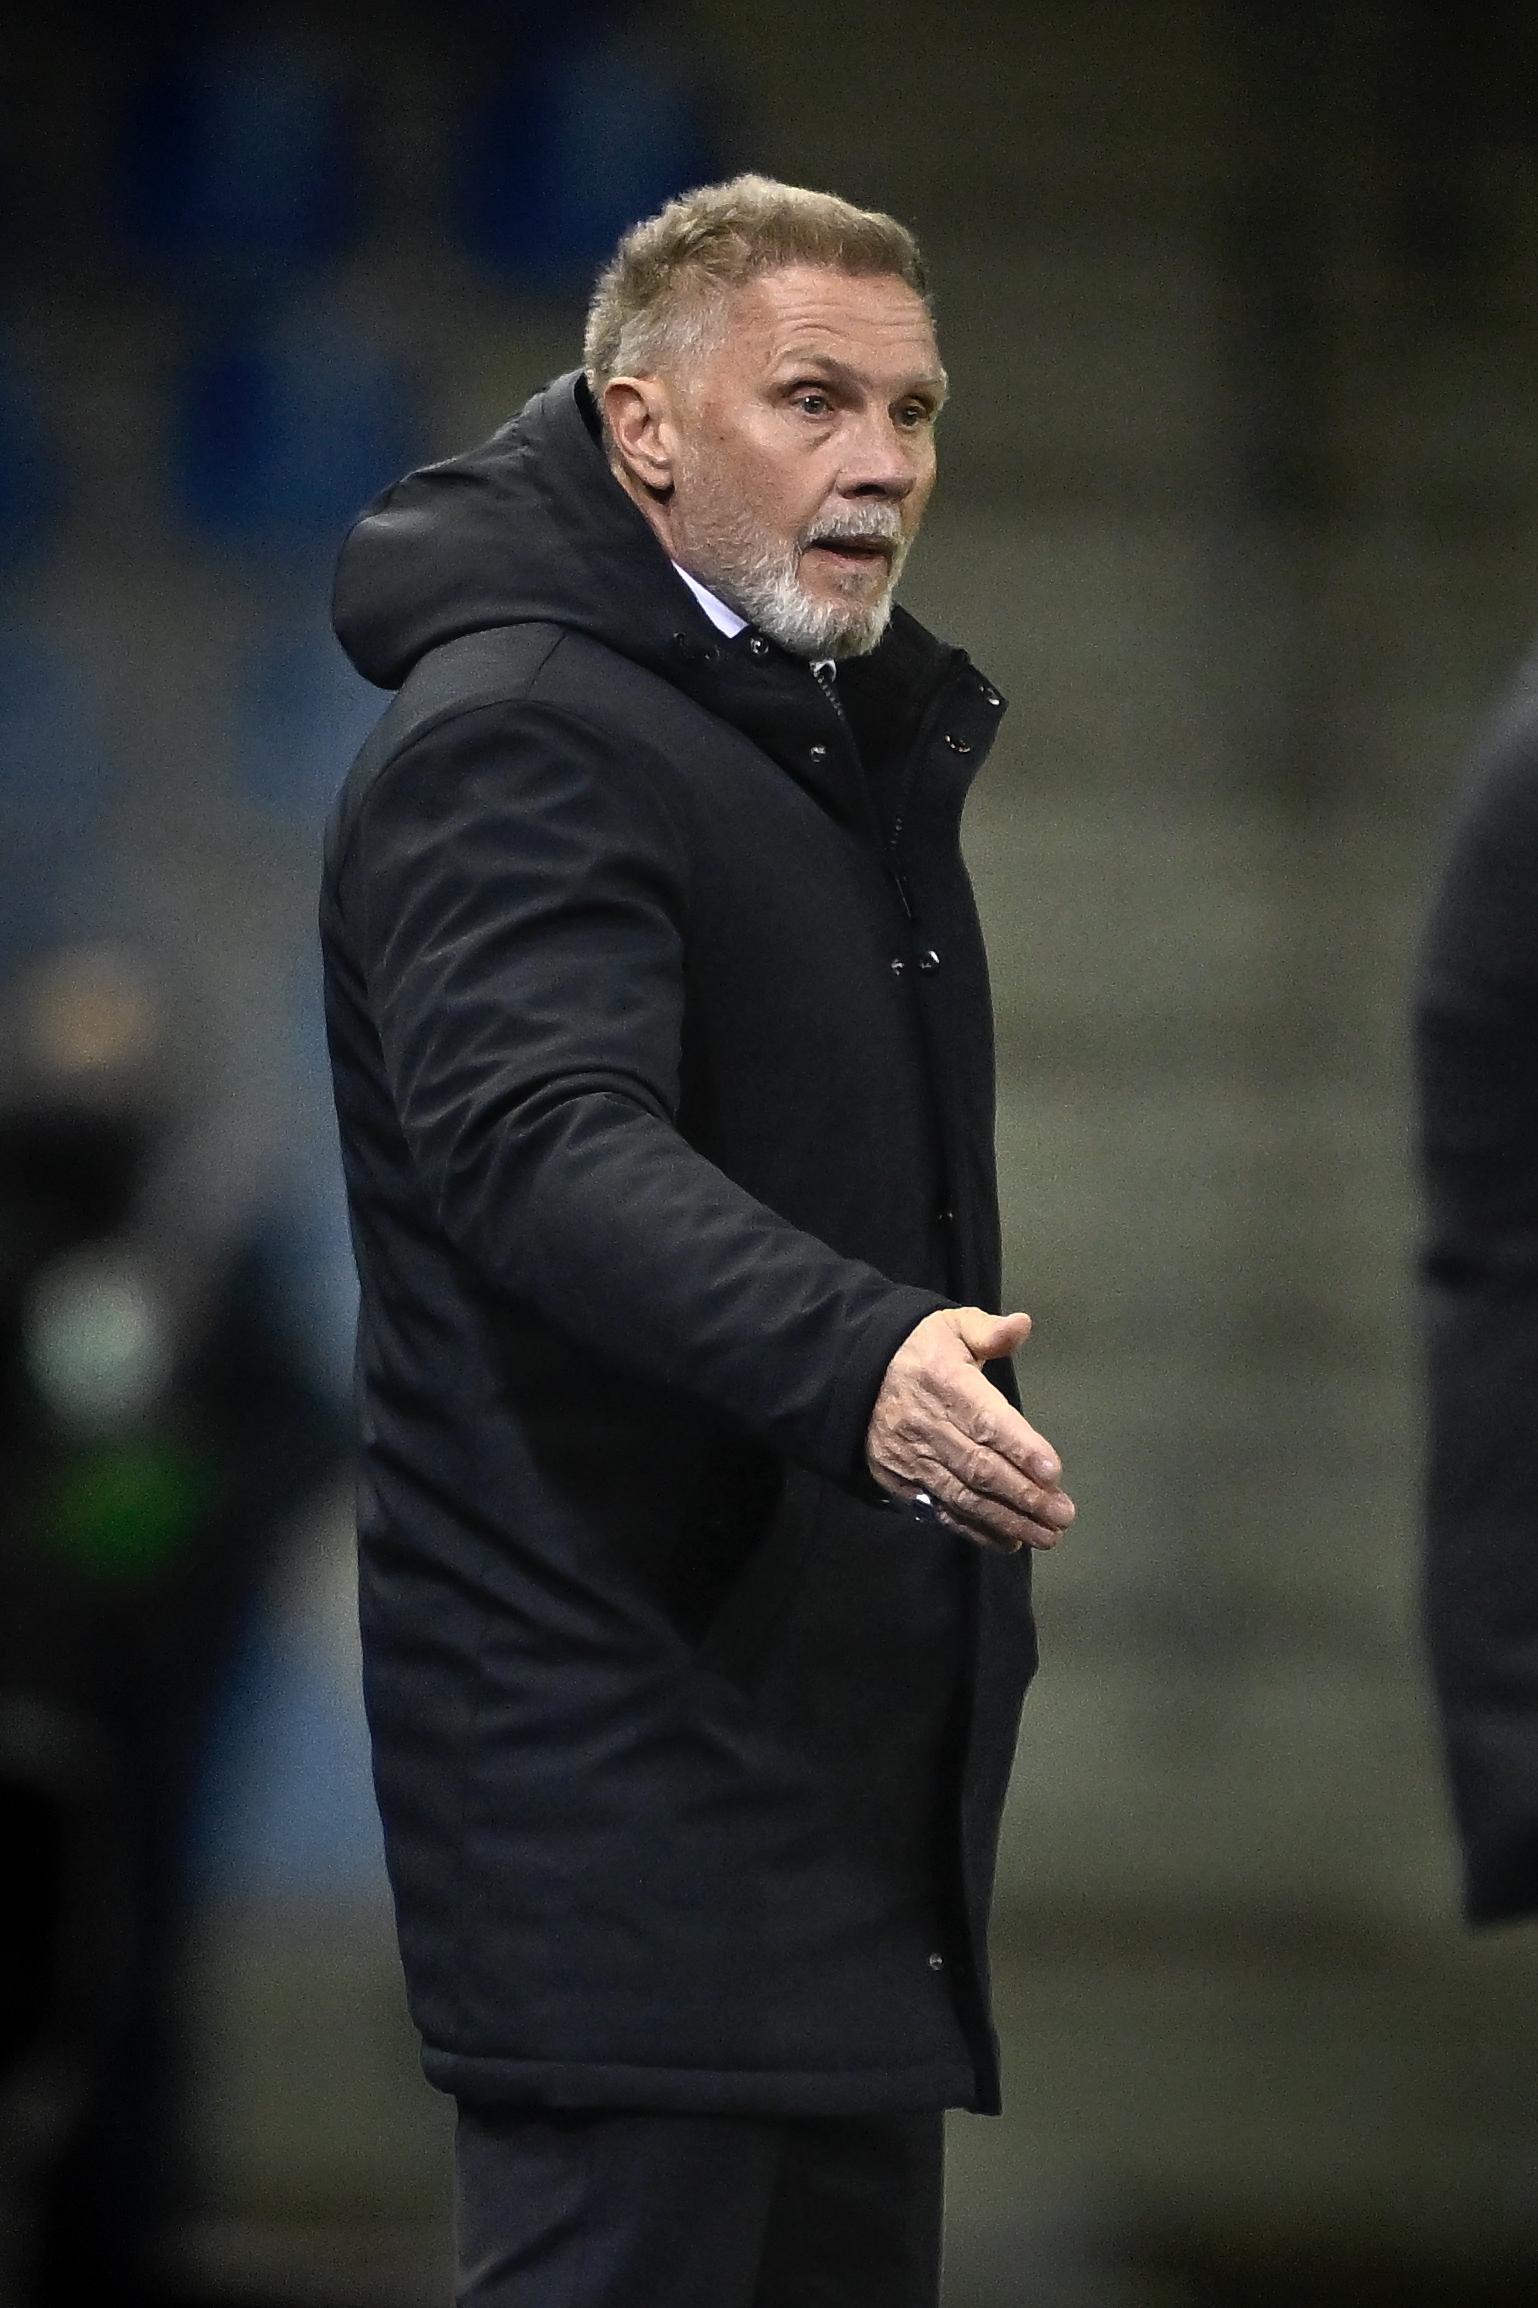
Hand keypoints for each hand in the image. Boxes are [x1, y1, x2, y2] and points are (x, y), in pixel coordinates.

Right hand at [866, 1308, 1073, 1555]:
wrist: (854, 1374)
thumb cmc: (918, 1351)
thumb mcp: (950, 1326)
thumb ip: (988, 1331)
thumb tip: (1022, 1324)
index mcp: (944, 1382)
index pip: (986, 1419)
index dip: (1020, 1447)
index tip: (1053, 1471)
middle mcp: (927, 1426)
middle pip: (980, 1468)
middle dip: (1025, 1495)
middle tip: (1064, 1514)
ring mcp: (911, 1459)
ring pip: (964, 1496)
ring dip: (1008, 1519)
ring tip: (1047, 1535)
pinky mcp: (901, 1482)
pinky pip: (941, 1510)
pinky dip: (976, 1530)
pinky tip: (1009, 1540)